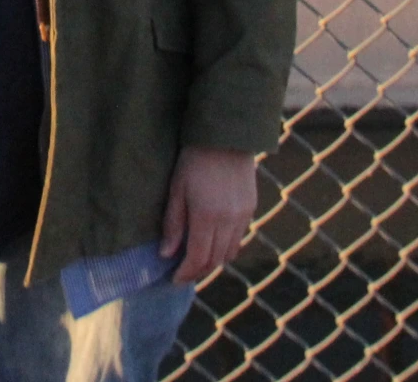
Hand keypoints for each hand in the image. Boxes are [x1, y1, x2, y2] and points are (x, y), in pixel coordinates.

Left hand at [158, 145, 256, 284]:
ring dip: (214, 261)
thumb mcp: (177, 190)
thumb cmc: (193, 160)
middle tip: (183, 273)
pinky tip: (213, 241)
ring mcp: (243, 215)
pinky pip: (239, 238)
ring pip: (230, 252)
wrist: (226, 137)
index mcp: (207, 217)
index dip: (186, 273)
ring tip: (197, 259)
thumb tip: (167, 254)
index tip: (174, 279)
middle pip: (215, 260)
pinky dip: (225, 246)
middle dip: (198, 270)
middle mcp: (229, 221)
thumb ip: (173, 224)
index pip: (198, 258)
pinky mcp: (251, 208)